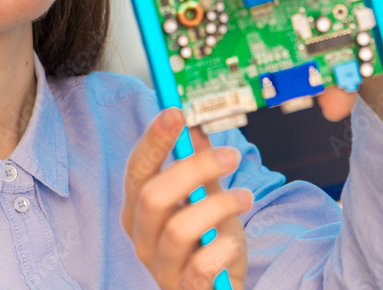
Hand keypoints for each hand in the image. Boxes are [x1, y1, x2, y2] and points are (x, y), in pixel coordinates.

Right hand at [122, 106, 250, 288]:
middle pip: (153, 195)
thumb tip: (196, 125)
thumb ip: (200, 167)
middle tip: (230, 156)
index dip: (154, 140)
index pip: (137, 170)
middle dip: (193, 169)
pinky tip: (232, 242)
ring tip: (245, 197)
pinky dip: (219, 251)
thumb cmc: (209, 245)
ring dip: (218, 206)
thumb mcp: (207, 200)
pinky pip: (197, 270)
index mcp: (140, 209)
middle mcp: (142, 237)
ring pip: (177, 229)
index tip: (176, 112)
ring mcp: (160, 267)